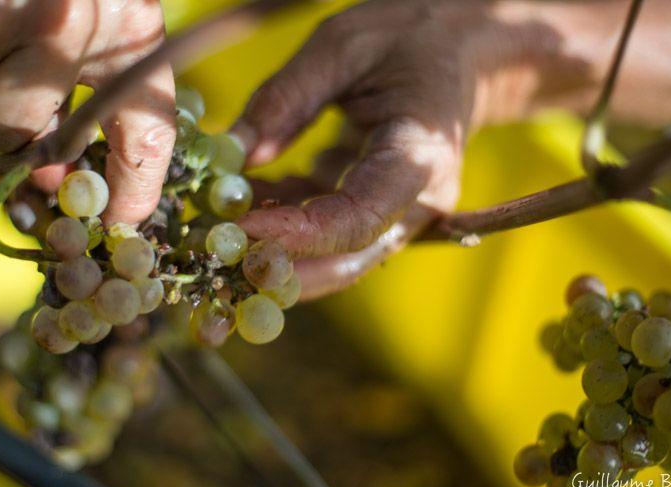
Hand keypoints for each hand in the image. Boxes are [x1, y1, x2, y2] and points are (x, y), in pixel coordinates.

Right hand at [0, 0, 175, 224]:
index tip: (118, 226)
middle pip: (16, 133)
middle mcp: (64, 28)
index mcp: (125, 28)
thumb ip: (105, 89)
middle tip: (9, 62)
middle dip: (5, 113)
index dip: (131, 192)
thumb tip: (56, 168)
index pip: (144, 135)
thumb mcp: (109, 12)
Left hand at [232, 0, 476, 298]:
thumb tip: (237, 153)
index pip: (359, 218)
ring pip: (332, 259)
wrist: (460, 54)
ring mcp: (400, 214)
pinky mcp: (377, 214)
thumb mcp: (343, 44)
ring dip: (272, 253)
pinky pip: (326, 237)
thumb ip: (288, 96)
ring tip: (213, 225)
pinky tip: (241, 204)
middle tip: (210, 246)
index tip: (239, 226)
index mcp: (420, 155)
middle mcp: (418, 201)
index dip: (298, 233)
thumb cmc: (410, 38)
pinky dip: (280, 229)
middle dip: (277, 264)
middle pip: (345, 259)